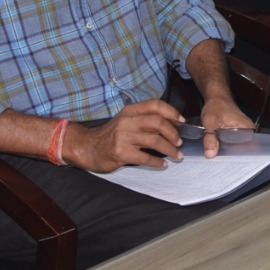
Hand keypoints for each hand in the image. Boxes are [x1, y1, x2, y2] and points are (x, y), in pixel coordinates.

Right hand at [60, 101, 185, 170]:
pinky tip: (163, 164)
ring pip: (155, 141)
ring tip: (177, 155)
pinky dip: (157, 162)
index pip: (155, 105)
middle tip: (179, 143)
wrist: (87, 148)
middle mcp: (127, 121)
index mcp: (130, 111)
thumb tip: (172, 125)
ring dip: (170, 149)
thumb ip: (144, 120)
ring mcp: (123, 137)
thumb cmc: (111, 135)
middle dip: (173, 134)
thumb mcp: (126, 121)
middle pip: (158, 123)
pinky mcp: (121, 153)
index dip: (172, 112)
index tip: (182, 122)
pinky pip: (146, 158)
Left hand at [196, 95, 253, 156]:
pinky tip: (218, 150)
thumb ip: (210, 138)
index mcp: (247, 129)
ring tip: (217, 156)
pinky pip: (233, 144)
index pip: (247, 150)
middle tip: (218, 161)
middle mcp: (248, 132)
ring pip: (236, 148)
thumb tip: (210, 153)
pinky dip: (225, 147)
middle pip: (241, 150)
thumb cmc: (217, 105)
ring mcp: (244, 133)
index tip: (226, 164)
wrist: (217, 97)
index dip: (236, 158)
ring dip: (227, 152)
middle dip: (229, 156)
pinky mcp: (238, 134)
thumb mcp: (210, 121)